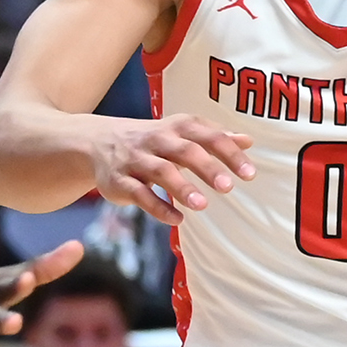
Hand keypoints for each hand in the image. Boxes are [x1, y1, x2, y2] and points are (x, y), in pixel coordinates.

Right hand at [93, 113, 255, 222]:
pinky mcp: (120, 180)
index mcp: (177, 127)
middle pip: (185, 151)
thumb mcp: (181, 133)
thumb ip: (214, 138)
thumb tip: (248, 141)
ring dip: (181, 188)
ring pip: (160, 171)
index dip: (229, 153)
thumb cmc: (152, 140)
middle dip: (207, 168)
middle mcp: (157, 140)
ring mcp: (136, 160)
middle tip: (228, 187)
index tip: (249, 174)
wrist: (97, 141)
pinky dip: (158, 207)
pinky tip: (177, 219)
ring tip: (202, 204)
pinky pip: (139, 194)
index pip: (208, 136)